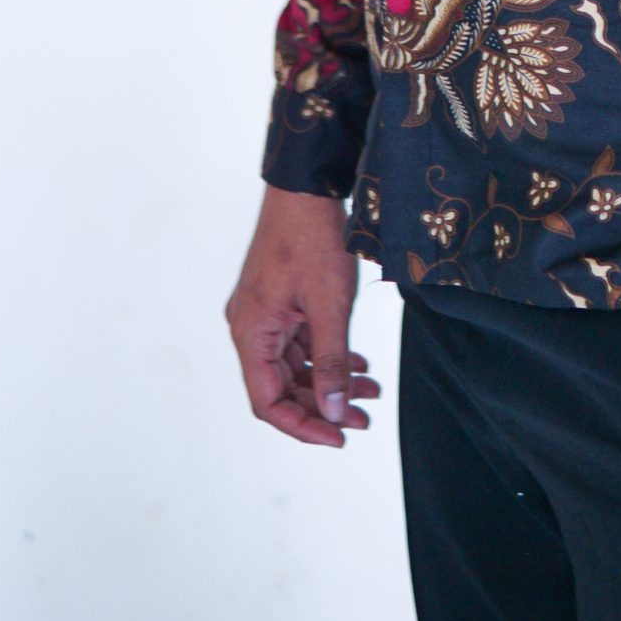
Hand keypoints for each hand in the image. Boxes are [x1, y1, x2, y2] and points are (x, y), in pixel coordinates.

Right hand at [225, 183, 381, 447]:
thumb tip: (335, 412)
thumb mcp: (329, 305)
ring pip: (294, 365)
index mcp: (251, 332)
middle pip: (281, 387)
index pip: (268, 402)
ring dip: (329, 381)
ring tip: (369, 392)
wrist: (307, 184)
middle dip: (322, 406)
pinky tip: (357, 364)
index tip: (338, 436)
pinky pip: (300, 342)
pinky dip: (327, 356)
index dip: (303, 426)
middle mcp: (251, 327)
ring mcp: (266, 313)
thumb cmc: (312, 236)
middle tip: (363, 418)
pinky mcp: (281, 300)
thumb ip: (332, 362)